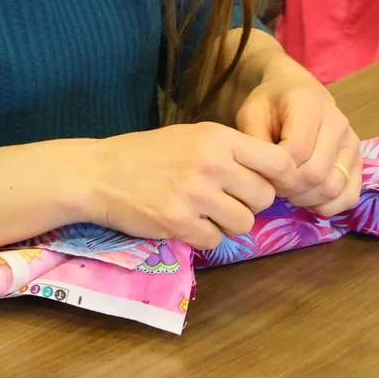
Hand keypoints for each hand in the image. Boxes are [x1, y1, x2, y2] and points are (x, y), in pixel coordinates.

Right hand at [85, 121, 298, 250]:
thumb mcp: (191, 137)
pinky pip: (215, 240)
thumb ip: (230, 152)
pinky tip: (183, 221)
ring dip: (227, 224)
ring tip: (202, 212)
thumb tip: (274, 178)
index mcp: (217, 137)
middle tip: (224, 200)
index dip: (281, 179)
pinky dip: (202, 236)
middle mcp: (211, 164)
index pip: (279, 162)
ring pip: (244, 223)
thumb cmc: (146, 154)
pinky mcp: (179, 222)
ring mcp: (195, 194)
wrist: (97, 173)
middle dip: (249, 204)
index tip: (266, 185)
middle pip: (264, 197)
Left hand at [234, 57, 362, 215]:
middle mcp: (338, 123)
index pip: (297, 151)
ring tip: (288, 191)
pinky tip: (308, 199)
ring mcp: (352, 143)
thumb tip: (262, 175)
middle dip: (289, 188)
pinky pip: (350, 195)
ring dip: (306, 199)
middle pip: (316, 173)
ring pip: (334, 187)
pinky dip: (328, 206)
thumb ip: (253, 141)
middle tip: (272, 186)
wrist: (296, 91)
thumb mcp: (251, 113)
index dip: (275, 171)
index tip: (261, 172)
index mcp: (309, 105)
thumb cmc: (270, 104)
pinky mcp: (359, 160)